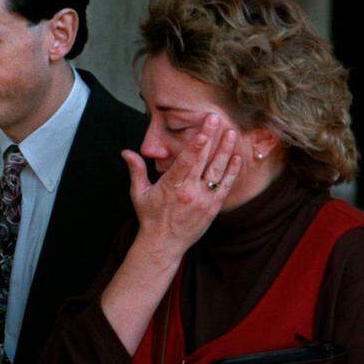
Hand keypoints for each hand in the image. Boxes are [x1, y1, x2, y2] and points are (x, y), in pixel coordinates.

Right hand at [123, 114, 241, 253]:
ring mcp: (203, 200)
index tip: (205, 127)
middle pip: (203, 161)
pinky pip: (225, 187)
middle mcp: (189, 192)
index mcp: (171, 186)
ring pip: (217, 172)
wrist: (164, 244)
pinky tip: (237, 158)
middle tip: (218, 119)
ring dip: (226, 152)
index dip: (198, 142)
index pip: (187, 160)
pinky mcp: (213, 208)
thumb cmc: (150, 217)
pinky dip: (231, 172)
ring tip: (232, 134)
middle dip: (212, 138)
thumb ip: (136, 170)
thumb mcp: (139, 193)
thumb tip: (126, 152)